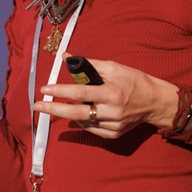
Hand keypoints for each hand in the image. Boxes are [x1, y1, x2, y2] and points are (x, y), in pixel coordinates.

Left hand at [33, 56, 178, 137]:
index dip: (61, 91)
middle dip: (54, 110)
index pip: (81, 92)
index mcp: (111, 92)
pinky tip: (80, 113)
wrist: (155, 102)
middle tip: (36, 106)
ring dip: (69, 113)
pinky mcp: (114, 135)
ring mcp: (113, 125)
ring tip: (60, 105)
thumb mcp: (113, 67)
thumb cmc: (133, 80)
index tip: (45, 89)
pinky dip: (82, 121)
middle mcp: (112, 111)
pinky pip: (91, 130)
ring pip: (82, 122)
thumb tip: (65, 57)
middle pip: (77, 113)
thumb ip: (89, 64)